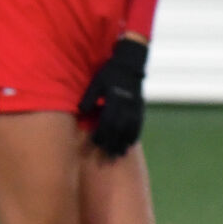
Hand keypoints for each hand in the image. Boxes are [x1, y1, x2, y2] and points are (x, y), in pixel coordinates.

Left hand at [78, 38, 147, 159]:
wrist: (130, 65)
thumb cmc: (110, 74)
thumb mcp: (97, 82)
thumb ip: (90, 98)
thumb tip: (81, 112)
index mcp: (114, 100)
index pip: (107, 122)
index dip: (101, 134)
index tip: (95, 144)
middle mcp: (127, 107)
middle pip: (119, 130)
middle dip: (112, 145)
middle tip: (106, 158)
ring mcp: (136, 109)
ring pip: (130, 131)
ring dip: (124, 144)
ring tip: (118, 155)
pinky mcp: (141, 110)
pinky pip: (138, 127)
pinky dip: (133, 138)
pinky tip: (128, 145)